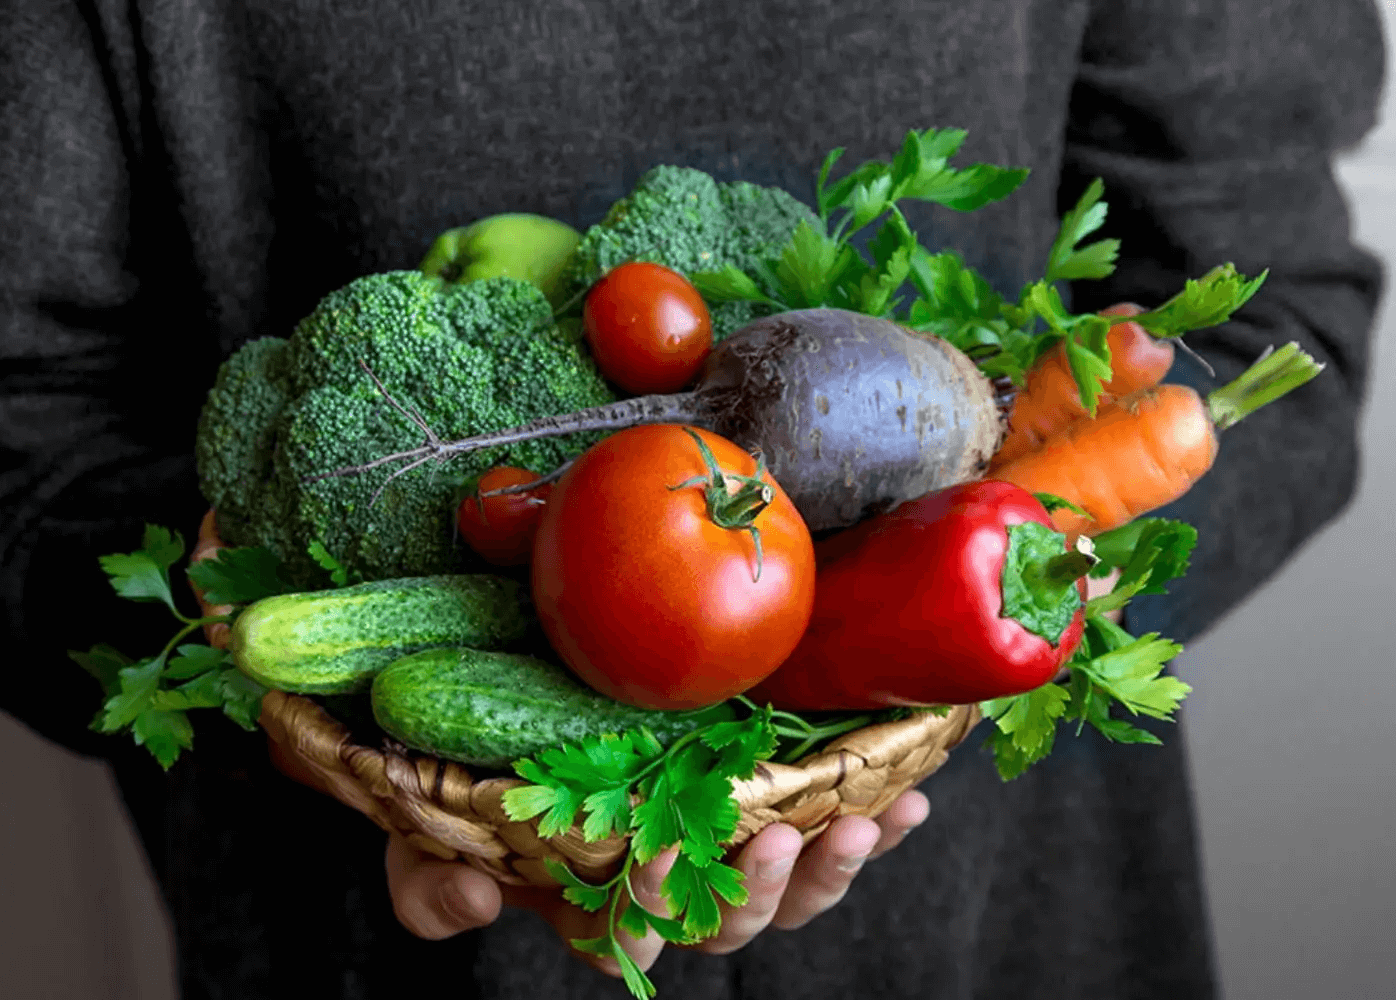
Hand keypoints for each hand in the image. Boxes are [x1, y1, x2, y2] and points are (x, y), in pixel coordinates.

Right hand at [192, 509, 931, 976]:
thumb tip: (473, 900)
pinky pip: (829, 823)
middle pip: (722, 917)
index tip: (659, 857)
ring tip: (862, 824)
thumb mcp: (426, 829)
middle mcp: (663, 872)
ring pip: (786, 884)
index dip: (645, 910)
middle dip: (755, 892)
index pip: (620, 927)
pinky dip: (875, 814)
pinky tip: (910, 800)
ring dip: (827, 864)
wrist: (505, 702)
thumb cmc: (470, 776)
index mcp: (587, 891)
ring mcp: (718, 835)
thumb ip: (429, 881)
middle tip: (774, 840)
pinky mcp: (766, 790)